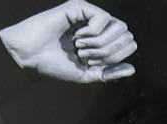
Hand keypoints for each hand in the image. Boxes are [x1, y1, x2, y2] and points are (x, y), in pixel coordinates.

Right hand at [0, 0, 136, 83]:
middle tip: (86, 55)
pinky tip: (77, 36)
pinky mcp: (80, 7)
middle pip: (125, 35)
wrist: (33, 55)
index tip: (94, 63)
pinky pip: (102, 18)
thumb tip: (133, 69)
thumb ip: (110, 73)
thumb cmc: (56, 64)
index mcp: (104, 41)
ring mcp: (90, 15)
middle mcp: (100, 26)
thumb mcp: (88, 74)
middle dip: (109, 51)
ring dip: (101, 43)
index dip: (116, 58)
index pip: (128, 44)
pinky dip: (92, 33)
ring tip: (80, 47)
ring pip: (117, 26)